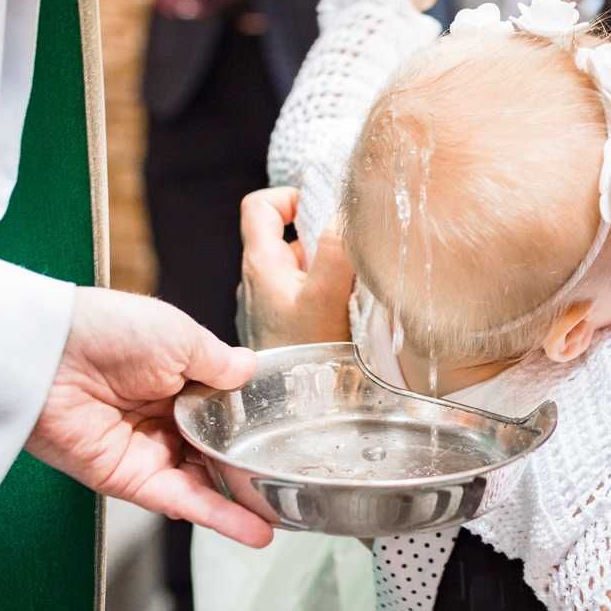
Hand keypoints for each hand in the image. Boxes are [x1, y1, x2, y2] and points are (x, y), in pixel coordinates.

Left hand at [25, 289, 271, 547]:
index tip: (289, 438)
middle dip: (250, 469)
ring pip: (204, 481)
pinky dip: (216, 516)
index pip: (224, 409)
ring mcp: (148, 451)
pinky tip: (252, 527)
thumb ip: (219, 364)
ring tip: (284, 517)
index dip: (252, 425)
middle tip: (293, 485)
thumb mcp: (181, 337)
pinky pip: (180, 499)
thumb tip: (252, 371)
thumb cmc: (112, 330)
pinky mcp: (129, 479)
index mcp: (177, 378)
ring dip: (242, 502)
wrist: (55, 353)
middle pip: (216, 451)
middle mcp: (164, 418)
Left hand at [239, 186, 354, 347]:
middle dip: (320, 238)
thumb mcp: (326, 296)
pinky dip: (322, 295)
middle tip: (350, 255)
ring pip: (296, 269)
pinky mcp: (279, 330)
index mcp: (260, 265)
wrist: (291, 414)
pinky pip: (300, 297)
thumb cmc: (302, 357)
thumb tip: (349, 209)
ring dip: (324, 270)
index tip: (323, 210)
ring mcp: (266, 308)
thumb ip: (337, 249)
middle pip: (284, 237)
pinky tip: (344, 315)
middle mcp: (257, 283)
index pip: (260, 205)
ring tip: (353, 288)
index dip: (290, 197)